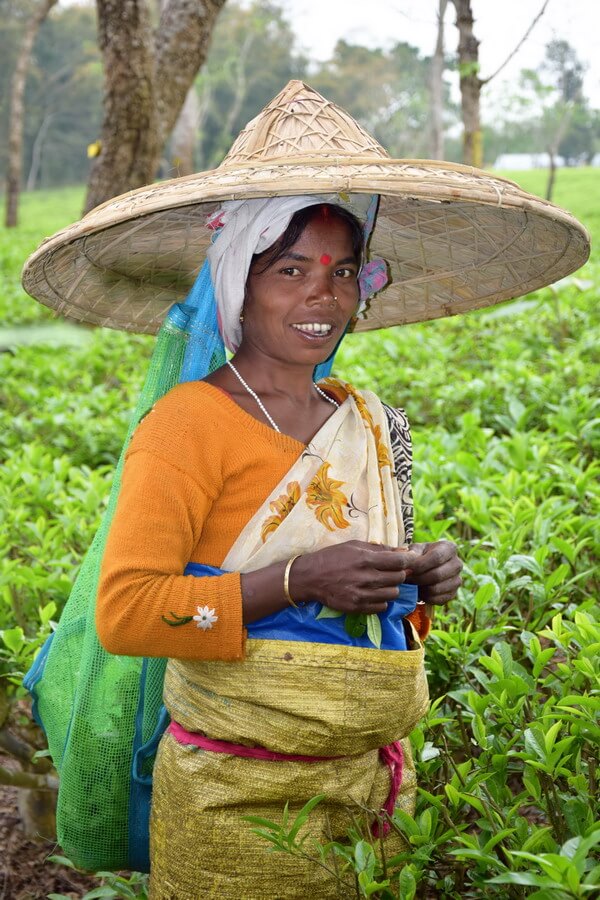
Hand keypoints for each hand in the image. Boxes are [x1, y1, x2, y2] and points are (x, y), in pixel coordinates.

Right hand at [290, 540, 413, 614]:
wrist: (310, 577)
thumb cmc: (333, 557)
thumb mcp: (354, 546)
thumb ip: (380, 548)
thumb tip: (403, 550)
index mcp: (366, 559)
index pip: (400, 562)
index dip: (408, 561)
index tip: (408, 561)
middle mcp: (366, 578)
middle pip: (399, 578)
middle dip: (399, 573)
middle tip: (390, 571)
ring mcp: (362, 595)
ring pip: (393, 594)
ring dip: (391, 587)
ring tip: (380, 582)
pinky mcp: (357, 607)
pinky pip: (382, 606)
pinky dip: (381, 600)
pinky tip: (372, 593)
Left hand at [400, 540, 461, 605]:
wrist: (426, 568)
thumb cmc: (419, 556)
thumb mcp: (415, 549)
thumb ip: (411, 554)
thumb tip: (409, 560)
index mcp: (449, 548)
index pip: (436, 557)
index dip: (420, 565)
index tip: (407, 569)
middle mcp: (457, 564)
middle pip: (437, 575)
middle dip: (418, 579)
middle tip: (405, 579)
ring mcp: (457, 580)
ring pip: (436, 589)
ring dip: (420, 589)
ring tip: (411, 584)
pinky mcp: (453, 594)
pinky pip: (437, 599)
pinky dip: (425, 597)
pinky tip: (419, 591)